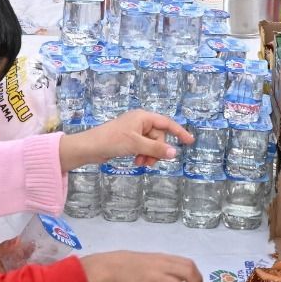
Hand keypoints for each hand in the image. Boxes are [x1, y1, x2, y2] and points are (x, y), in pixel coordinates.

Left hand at [60, 109, 191, 170]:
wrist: (90, 147)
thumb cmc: (112, 140)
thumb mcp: (136, 145)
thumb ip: (156, 149)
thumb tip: (175, 152)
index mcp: (143, 117)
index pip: (167, 123)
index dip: (180, 132)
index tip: (190, 141)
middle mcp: (140, 122)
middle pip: (159, 137)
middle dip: (156, 151)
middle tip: (149, 163)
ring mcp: (134, 131)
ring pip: (151, 144)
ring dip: (149, 155)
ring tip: (141, 164)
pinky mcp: (128, 140)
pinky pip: (143, 147)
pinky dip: (142, 155)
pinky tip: (136, 162)